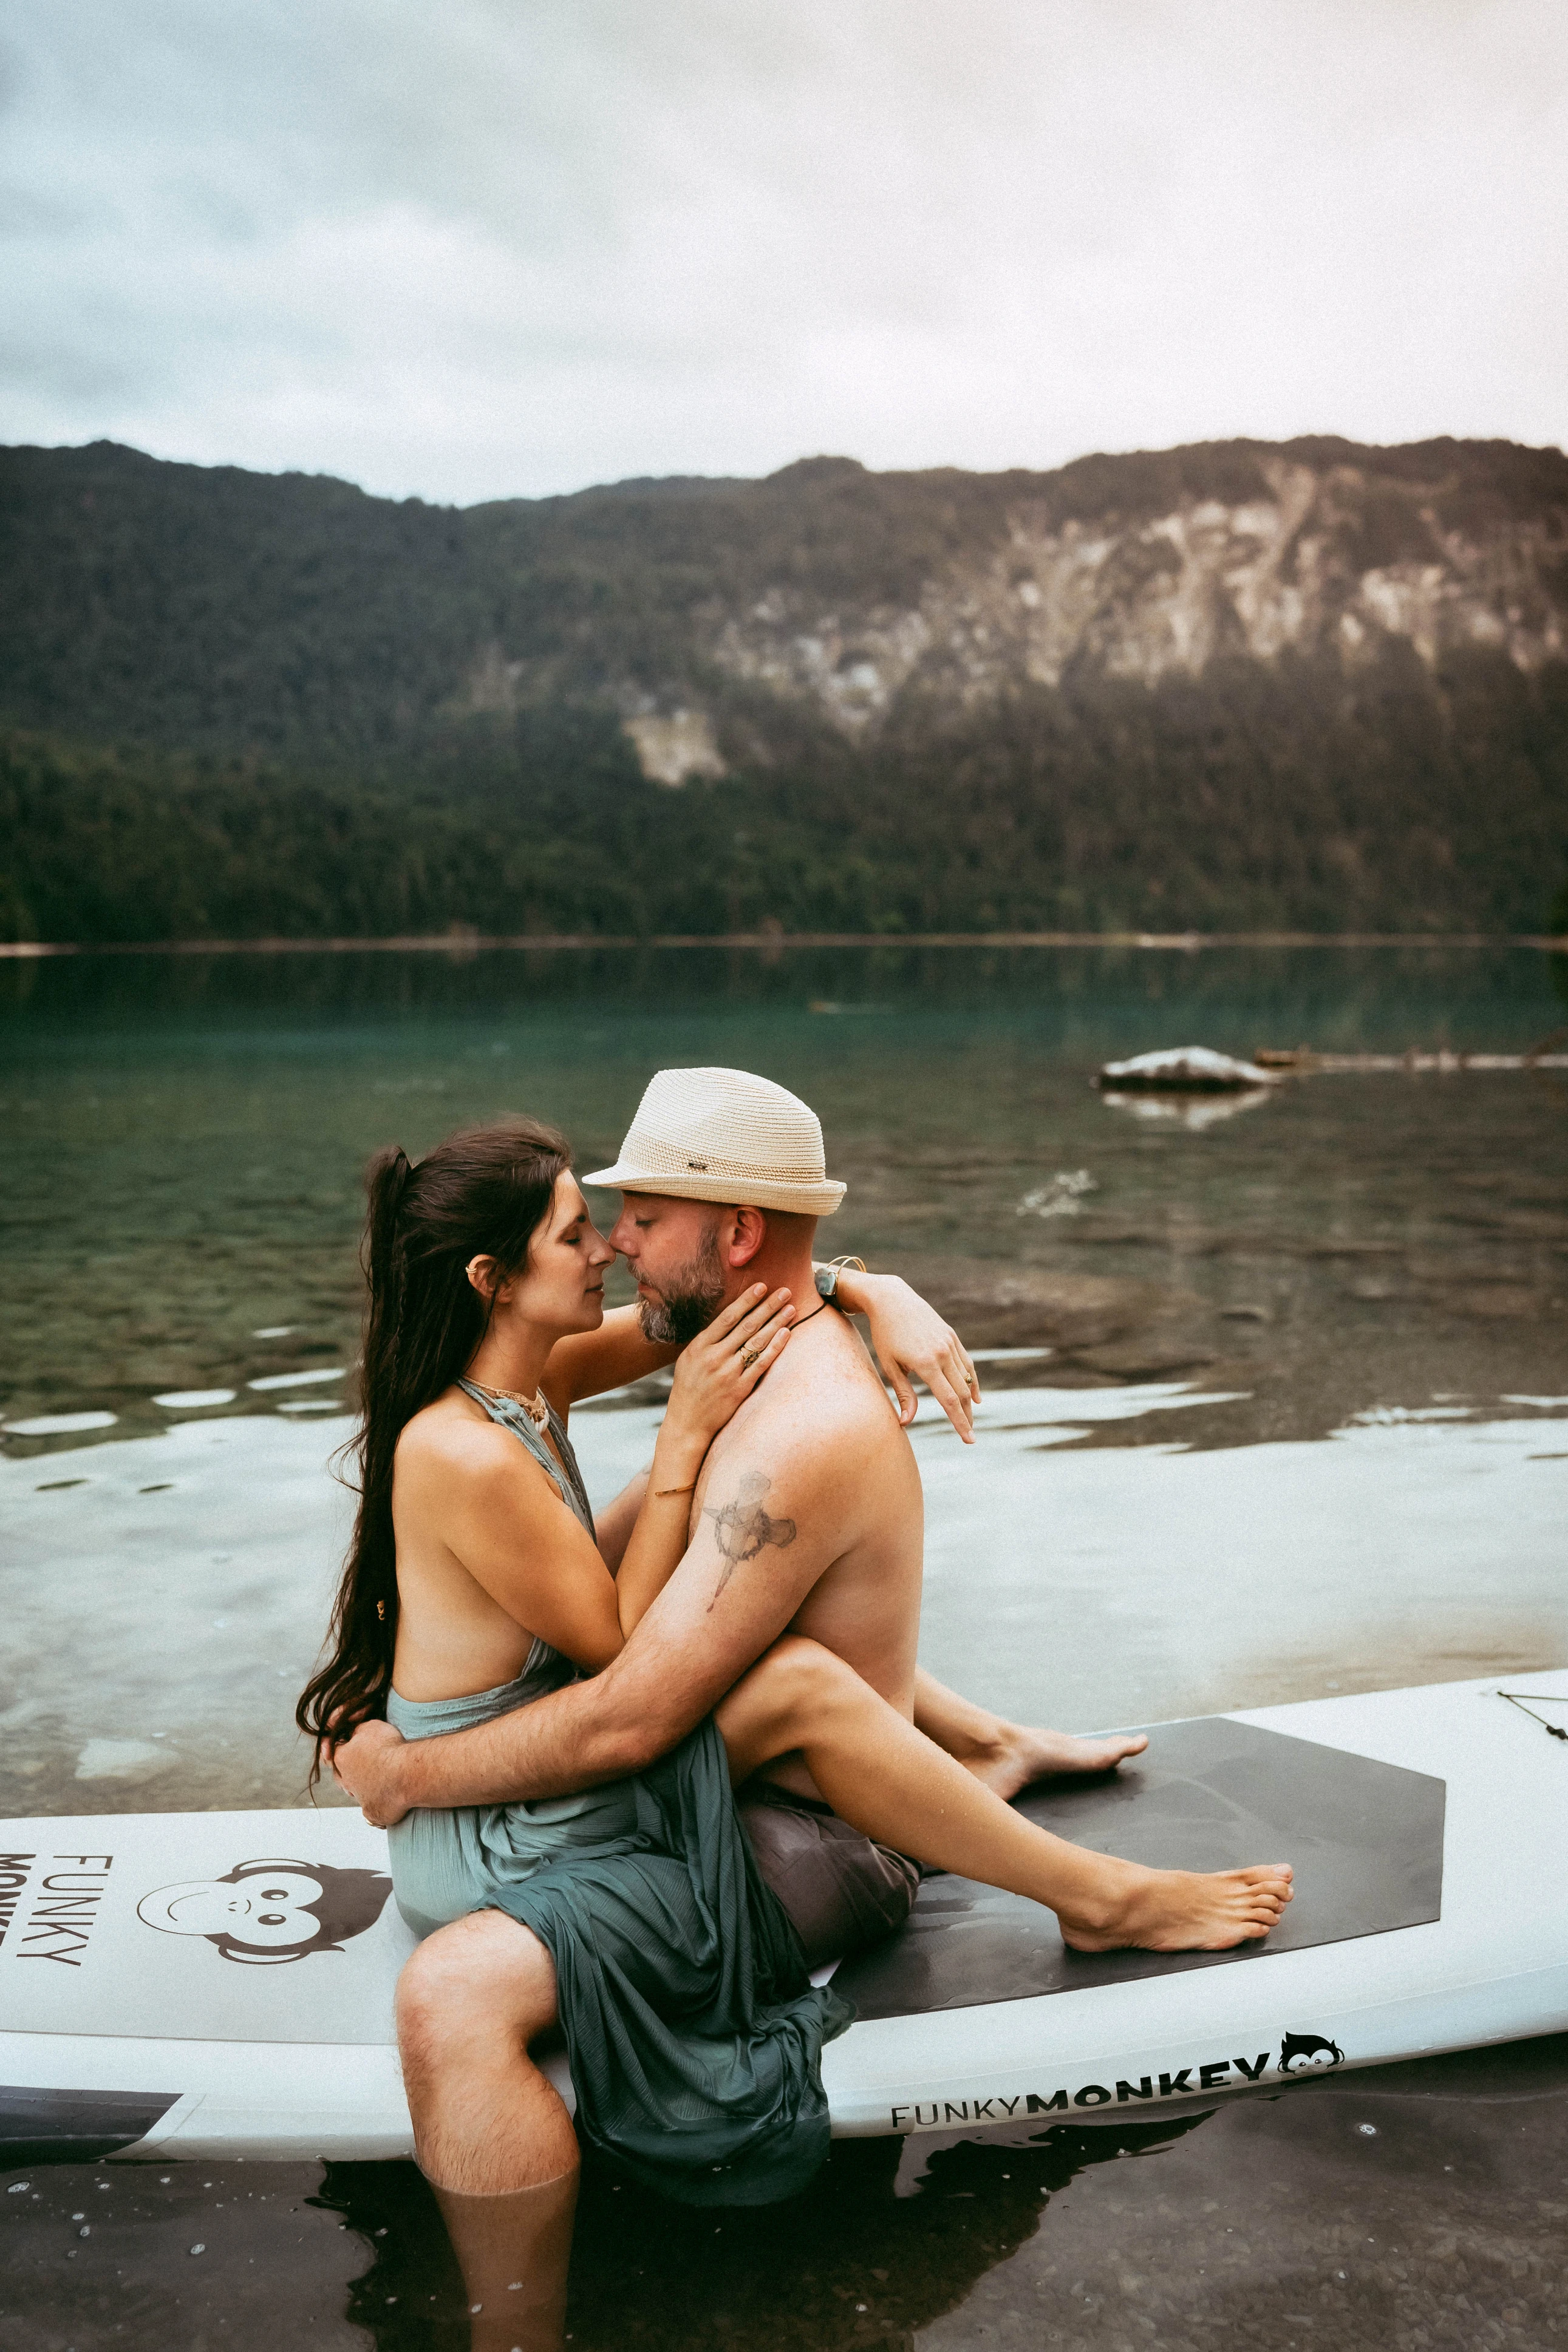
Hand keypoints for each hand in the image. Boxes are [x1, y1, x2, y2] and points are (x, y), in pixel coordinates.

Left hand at [328, 1716, 410, 1826]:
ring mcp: (360, 1799)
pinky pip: (371, 1812)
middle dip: (349, 1771)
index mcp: (342, 1759)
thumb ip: (358, 1730)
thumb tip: (352, 1734)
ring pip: (356, 1794)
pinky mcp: (373, 1814)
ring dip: (363, 1788)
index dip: (344, 1747)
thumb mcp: (371, 1727)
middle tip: (365, 1764)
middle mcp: (347, 1781)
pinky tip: (387, 1801)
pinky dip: (378, 1806)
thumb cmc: (389, 1748)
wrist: (407, 1774)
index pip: (335, 1752)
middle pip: (341, 1776)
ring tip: (378, 1781)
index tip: (353, 1744)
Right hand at [664, 1285, 794, 1450]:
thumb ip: (707, 1340)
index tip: (761, 1286)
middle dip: (767, 1306)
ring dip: (776, 1323)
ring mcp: (728, 1373)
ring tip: (790, 1308)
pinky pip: (761, 1364)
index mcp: (699, 1346)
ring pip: (757, 1342)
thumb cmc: (688, 1388)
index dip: (746, 1300)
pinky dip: (775, 1347)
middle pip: (746, 1326)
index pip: (727, 1317)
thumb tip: (729, 1319)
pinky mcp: (740, 1388)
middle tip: (784, 1291)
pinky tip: (786, 1334)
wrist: (687, 1423)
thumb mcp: (689, 1359)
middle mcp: (714, 1357)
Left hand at [846, 1272, 980, 1441]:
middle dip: (966, 1417)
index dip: (960, 1423)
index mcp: (926, 1363)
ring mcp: (949, 1343)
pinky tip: (973, 1395)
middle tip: (970, 1437)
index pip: (949, 1400)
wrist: (891, 1299)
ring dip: (969, 1401)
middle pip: (961, 1393)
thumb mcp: (890, 1366)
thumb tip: (906, 1422)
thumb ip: (903, 1394)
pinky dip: (971, 1381)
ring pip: (966, 1378)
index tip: (968, 1439)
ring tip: (969, 1419)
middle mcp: (942, 1353)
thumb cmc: (884, 1334)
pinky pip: (966, 1363)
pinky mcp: (951, 1336)